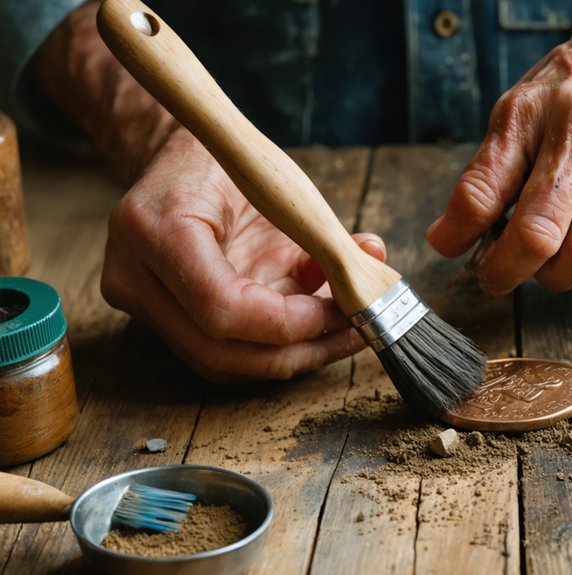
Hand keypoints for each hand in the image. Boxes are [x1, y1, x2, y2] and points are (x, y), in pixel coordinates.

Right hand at [100, 129, 386, 380]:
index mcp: (154, 229)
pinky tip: (314, 332)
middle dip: (298, 351)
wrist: (177, 161)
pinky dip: (273, 349)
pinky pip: (220, 353)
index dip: (289, 323)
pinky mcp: (159, 319)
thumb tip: (372, 258)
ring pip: (220, 363)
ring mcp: (141, 303)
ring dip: (291, 357)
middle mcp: (135, 275)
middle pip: (219, 351)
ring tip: (344, 335)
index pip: (222, 307)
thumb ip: (318, 231)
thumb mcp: (273, 184)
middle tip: (357, 332)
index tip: (342, 311)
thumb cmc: (225, 164)